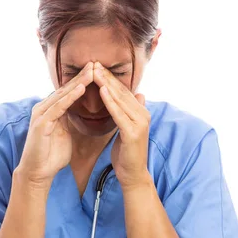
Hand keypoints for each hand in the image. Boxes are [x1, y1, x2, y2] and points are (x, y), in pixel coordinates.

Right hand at [16, 62, 93, 188]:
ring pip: (62, 95)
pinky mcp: (41, 123)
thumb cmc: (51, 155)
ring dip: (78, 82)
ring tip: (92, 71)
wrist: (38, 173)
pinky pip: (58, 107)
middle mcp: (44, 108)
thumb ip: (69, 120)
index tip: (98, 71)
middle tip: (96, 63)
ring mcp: (41, 114)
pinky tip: (81, 89)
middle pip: (65, 88)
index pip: (69, 91)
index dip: (83, 81)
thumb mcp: (65, 133)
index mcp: (50, 110)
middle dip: (82, 76)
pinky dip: (70, 97)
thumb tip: (78, 112)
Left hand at [93, 62, 151, 189]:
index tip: (97, 66)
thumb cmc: (127, 153)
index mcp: (140, 112)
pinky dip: (110, 101)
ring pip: (120, 99)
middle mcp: (143, 114)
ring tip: (95, 71)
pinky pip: (118, 113)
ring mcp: (139, 123)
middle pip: (122, 91)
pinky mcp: (133, 132)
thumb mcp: (128, 128)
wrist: (132, 175)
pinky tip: (102, 90)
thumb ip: (131, 111)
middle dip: (107, 76)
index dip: (110, 78)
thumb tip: (139, 95)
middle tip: (94, 62)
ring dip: (106, 84)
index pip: (123, 91)